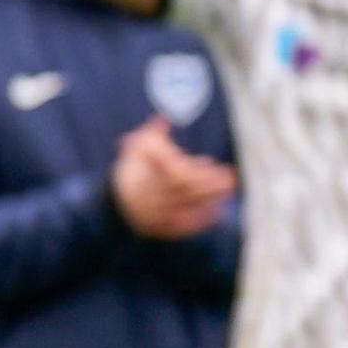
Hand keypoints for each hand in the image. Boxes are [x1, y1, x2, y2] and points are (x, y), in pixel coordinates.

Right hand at [108, 117, 236, 240]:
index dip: (190, 167)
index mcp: (139, 175)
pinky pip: (183, 225)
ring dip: (209, 197)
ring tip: (229, 187)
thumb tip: (163, 118)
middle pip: (181, 189)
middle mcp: (146, 197)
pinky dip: (201, 218)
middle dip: (207, 181)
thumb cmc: (133, 171)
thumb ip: (151, 134)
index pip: (168, 171)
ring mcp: (153, 214)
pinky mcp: (161, 229)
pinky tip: (217, 209)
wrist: (118, 205)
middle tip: (230, 175)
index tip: (208, 162)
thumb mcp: (136, 149)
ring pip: (184, 206)